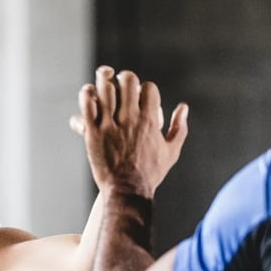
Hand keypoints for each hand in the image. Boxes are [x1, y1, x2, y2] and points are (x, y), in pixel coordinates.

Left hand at [71, 66, 188, 197]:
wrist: (127, 192)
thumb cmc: (150, 174)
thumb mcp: (171, 152)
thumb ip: (179, 128)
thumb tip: (183, 106)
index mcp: (151, 122)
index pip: (148, 88)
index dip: (145, 88)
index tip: (140, 95)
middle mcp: (131, 120)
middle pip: (128, 81)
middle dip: (125, 79)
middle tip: (120, 84)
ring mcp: (111, 125)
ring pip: (106, 88)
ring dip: (104, 81)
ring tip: (103, 84)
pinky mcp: (93, 132)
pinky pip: (88, 104)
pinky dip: (87, 94)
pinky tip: (89, 95)